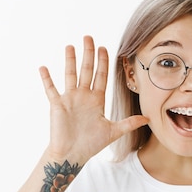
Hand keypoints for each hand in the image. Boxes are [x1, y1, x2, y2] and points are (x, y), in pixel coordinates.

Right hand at [39, 35, 148, 162]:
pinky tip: (43, 67)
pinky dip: (47, 79)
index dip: (103, 62)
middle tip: (89, 37)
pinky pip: (51, 89)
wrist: (74, 154)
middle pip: (87, 70)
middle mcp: (83, 96)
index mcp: (96, 100)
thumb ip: (130, 123)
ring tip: (70, 46)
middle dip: (88, 54)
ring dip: (70, 60)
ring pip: (70, 75)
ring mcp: (69, 99)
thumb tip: (148, 118)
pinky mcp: (57, 105)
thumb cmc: (91, 144)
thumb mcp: (114, 131)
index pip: (101, 76)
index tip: (104, 48)